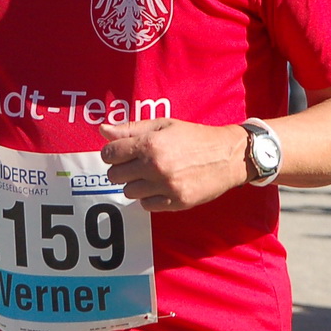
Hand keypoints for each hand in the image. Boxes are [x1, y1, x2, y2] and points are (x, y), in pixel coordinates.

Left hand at [99, 118, 248, 211]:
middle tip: (137, 164)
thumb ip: (130, 129)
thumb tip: (102, 130)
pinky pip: (146, 205)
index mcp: (150, 144)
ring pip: (129, 192)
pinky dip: (150, 197)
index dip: (112, 153)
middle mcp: (155, 166)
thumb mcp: (163, 125)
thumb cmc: (194, 137)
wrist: (228, 156)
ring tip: (152, 175)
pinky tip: (162, 186)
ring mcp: (166, 186)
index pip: (109, 154)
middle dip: (122, 169)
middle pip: (115, 175)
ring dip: (136, 184)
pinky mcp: (176, 202)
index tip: (121, 153)